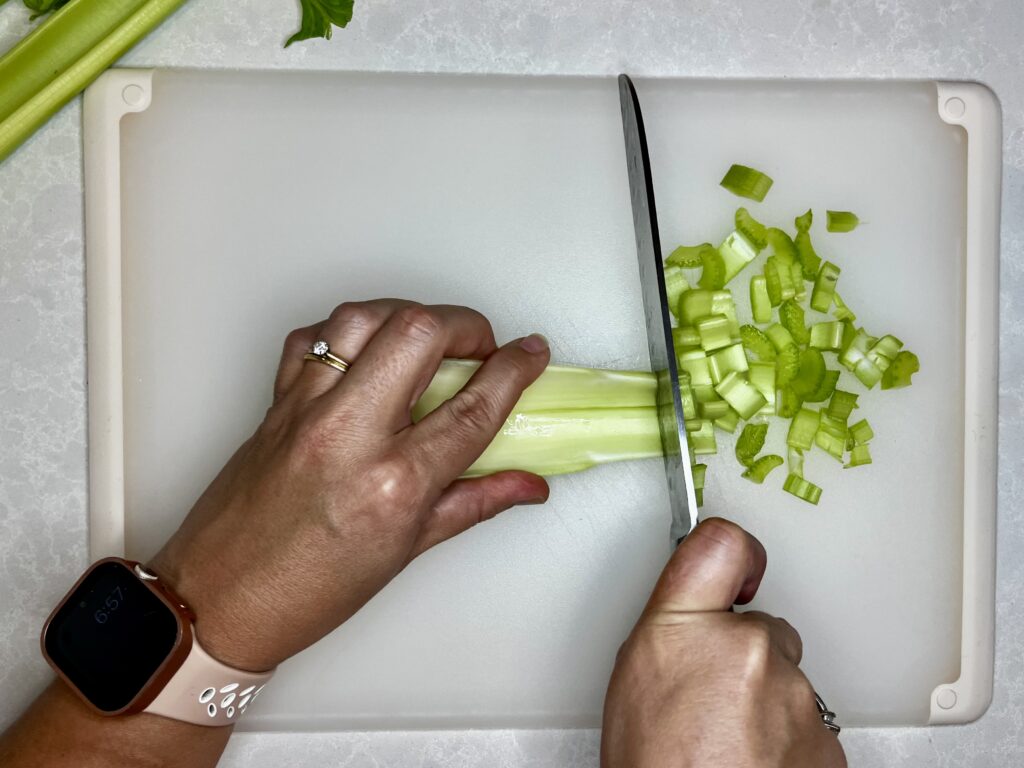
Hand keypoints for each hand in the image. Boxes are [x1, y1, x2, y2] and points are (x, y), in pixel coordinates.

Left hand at [148, 299, 551, 671]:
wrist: (218, 601)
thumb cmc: (312, 590)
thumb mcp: (407, 551)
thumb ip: (474, 502)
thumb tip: (528, 483)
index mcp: (393, 484)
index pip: (472, 408)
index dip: (515, 370)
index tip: (533, 353)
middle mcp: (349, 434)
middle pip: (419, 332)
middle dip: (465, 324)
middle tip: (479, 347)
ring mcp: (306, 410)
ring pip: (364, 317)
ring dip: (407, 316)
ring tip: (427, 341)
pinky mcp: (276, 401)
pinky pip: (313, 338)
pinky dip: (348, 333)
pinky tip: (368, 354)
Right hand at [601, 518, 846, 767]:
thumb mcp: (636, 679)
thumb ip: (676, 629)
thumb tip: (699, 613)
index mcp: (685, 629)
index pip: (722, 543)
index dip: (736, 550)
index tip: (741, 566)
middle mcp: (747, 649)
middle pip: (764, 624)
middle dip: (745, 653)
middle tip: (712, 698)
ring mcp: (795, 694)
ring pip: (786, 676)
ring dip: (766, 699)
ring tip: (728, 740)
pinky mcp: (828, 735)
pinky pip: (808, 716)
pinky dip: (786, 735)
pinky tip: (752, 759)